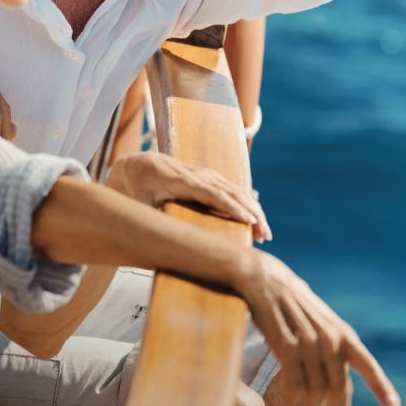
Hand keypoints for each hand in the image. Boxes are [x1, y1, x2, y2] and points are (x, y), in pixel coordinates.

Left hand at [110, 152, 271, 241]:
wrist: (140, 165)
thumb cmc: (139, 189)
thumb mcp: (142, 205)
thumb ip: (154, 219)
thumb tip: (166, 240)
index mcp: (184, 181)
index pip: (215, 195)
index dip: (233, 208)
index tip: (249, 221)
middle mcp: (201, 175)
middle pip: (233, 193)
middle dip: (252, 213)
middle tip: (264, 235)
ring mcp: (208, 175)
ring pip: (237, 191)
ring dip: (254, 211)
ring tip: (265, 233)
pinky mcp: (211, 178)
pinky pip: (233, 191)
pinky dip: (247, 205)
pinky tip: (255, 221)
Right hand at [237, 252, 400, 405]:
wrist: (267, 280)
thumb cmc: (296, 307)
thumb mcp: (323, 323)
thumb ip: (335, 349)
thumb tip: (340, 384)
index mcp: (343, 334)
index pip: (366, 363)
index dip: (381, 386)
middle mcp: (330, 338)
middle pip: (338, 388)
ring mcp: (309, 341)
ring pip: (316, 390)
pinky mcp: (286, 344)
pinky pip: (294, 384)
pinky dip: (294, 403)